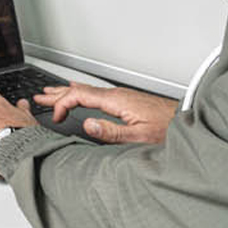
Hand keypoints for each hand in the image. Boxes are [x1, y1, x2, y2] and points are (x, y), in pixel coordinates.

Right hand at [34, 82, 178, 144]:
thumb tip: (87, 124)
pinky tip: (80, 94)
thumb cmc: (168, 130)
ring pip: (87, 90)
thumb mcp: (140, 137)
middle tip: (39, 97)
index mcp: (116, 101)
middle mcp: (117, 95)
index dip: (63, 105)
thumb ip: (111, 132)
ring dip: (67, 92)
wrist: (187, 123)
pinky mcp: (126, 100)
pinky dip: (80, 93)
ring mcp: (121, 96)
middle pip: (80, 90)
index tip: (55, 117)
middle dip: (58, 94)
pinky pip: (95, 93)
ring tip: (51, 93)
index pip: (80, 97)